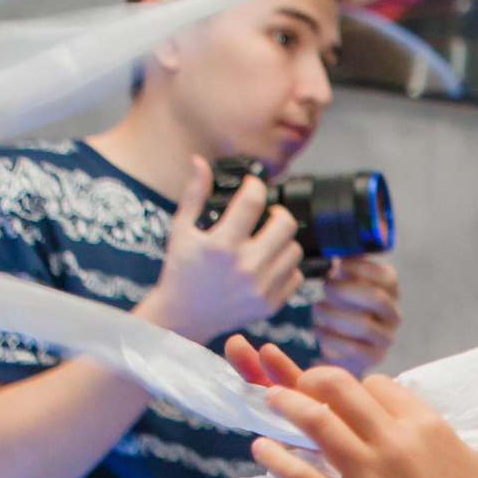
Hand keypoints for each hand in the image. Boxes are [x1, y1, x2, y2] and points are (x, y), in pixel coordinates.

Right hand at [137, 157, 304, 343]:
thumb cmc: (181, 271)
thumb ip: (194, 194)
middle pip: (285, 224)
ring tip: (268, 239)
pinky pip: (296, 276)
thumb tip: (200, 162)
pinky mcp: (270, 305)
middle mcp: (245, 267)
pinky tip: (271, 262)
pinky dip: (286, 266)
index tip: (253, 185)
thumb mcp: (181, 230)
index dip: (255, 185)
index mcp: (221, 245)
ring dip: (283, 239)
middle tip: (268, 213)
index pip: (252, 202)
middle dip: (278, 211)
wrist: (184, 316)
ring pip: (294, 250)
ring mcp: (260, 288)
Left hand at [246, 354, 477, 477]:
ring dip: (284, 403)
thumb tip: (407, 419)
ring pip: (313, 422)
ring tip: (269, 401)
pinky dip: (276, 456)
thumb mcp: (464, 462)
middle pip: (339, 389)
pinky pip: (301, 476)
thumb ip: (430, 436)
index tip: (343, 401)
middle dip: (310, 380)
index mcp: (425, 427)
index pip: (377, 386)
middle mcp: (395, 443)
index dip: (356, 389)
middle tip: (292, 387)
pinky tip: (262, 450)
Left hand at [315, 255, 402, 375]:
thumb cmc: (344, 306)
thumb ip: (345, 263)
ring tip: (317, 308)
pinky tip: (317, 329)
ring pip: (364, 325)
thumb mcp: (346, 281)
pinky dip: (330, 337)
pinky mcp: (374, 357)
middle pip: (377, 299)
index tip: (340, 265)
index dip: (362, 268)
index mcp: (390, 290)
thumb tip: (335, 234)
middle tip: (326, 286)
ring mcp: (386, 337)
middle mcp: (393, 313)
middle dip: (346, 290)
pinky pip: (353, 348)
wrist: (343, 345)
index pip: (387, 276)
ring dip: (334, 314)